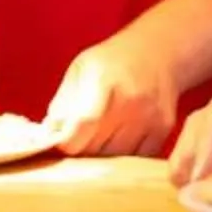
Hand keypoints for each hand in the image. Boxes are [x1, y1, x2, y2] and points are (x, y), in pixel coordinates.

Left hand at [45, 34, 182, 156]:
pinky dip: (122, 159)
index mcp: (105, 82)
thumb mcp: (81, 69)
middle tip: (73, 146)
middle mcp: (131, 101)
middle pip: (97, 148)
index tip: (57, 145)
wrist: (160, 51)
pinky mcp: (163, 130)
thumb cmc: (113, 61)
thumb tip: (47, 137)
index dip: (66, 143)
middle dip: (79, 153)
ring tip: (93, 145)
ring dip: (100, 160)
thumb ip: (63, 103)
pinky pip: (136, 158)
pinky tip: (115, 146)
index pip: (83, 126)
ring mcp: (150, 117)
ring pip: (116, 159)